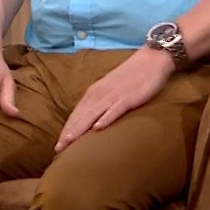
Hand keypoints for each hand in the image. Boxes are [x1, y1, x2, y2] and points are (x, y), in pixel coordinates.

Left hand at [54, 48, 174, 151]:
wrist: (151, 60)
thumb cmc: (130, 77)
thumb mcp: (110, 89)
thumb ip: (100, 103)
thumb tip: (91, 121)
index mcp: (94, 93)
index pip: (76, 114)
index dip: (67, 129)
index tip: (58, 145)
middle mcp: (100, 94)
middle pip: (81, 116)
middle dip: (69, 133)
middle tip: (58, 148)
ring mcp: (113, 96)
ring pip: (93, 114)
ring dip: (80, 128)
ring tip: (69, 141)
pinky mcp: (128, 98)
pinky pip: (115, 109)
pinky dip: (106, 118)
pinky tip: (98, 128)